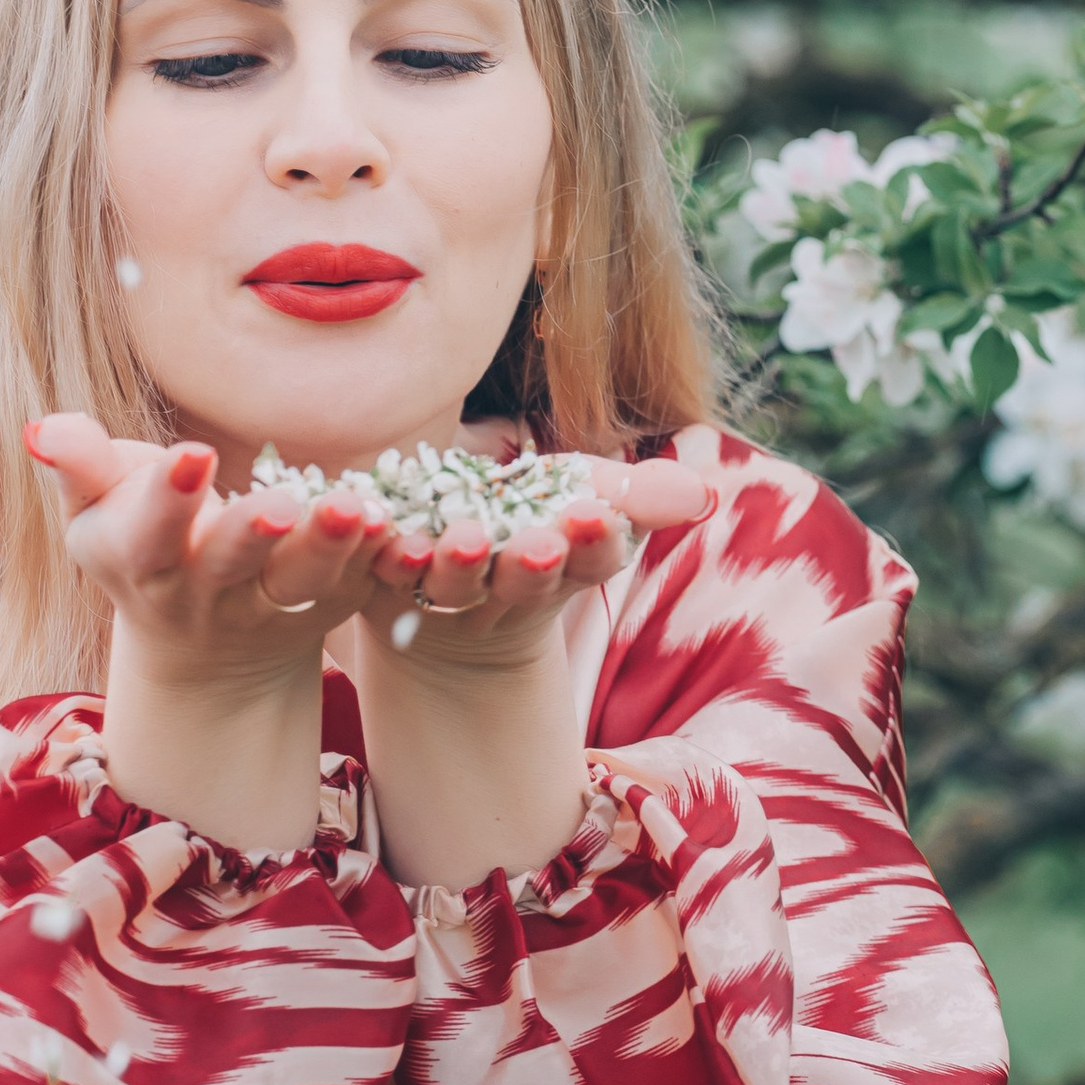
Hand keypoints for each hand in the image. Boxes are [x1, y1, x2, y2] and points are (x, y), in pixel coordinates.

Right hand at [23, 413, 399, 681]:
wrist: (202, 645)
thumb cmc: (142, 544)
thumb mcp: (98, 513)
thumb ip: (78, 467)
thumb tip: (42, 427)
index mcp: (144, 563)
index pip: (148, 534)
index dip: (166, 499)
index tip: (193, 455)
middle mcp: (207, 593)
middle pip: (228, 565)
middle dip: (248, 534)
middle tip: (276, 503)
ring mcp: (273, 608)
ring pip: (303, 583)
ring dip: (329, 546)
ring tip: (355, 506)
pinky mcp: (330, 607)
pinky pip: (360, 586)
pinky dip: (382, 560)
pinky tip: (402, 527)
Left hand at [360, 452, 713, 676]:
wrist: (450, 580)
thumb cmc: (537, 524)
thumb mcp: (588, 500)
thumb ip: (638, 496)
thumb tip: (701, 492)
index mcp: (567, 566)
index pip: (592, 559)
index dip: (595, 540)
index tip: (597, 514)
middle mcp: (508, 589)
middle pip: (525, 580)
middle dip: (534, 563)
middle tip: (541, 543)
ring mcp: (446, 592)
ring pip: (454, 584)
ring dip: (460, 566)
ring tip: (463, 542)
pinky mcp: (385, 583)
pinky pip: (383, 572)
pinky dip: (385, 555)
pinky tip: (385, 534)